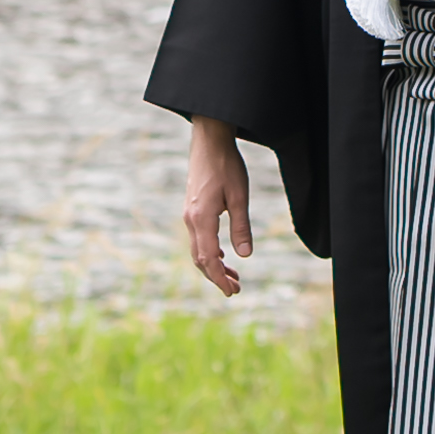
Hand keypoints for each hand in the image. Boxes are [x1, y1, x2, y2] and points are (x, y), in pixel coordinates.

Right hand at [183, 116, 253, 294]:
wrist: (209, 141)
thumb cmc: (227, 166)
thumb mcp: (240, 196)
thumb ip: (241, 226)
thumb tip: (245, 256)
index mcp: (201, 219)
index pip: (208, 259)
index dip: (219, 278)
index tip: (232, 292)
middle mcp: (191, 220)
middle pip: (200, 259)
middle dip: (217, 277)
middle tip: (235, 290)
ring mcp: (189, 215)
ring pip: (198, 250)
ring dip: (214, 266)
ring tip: (232, 276)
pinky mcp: (192, 209)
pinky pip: (198, 239)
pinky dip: (209, 252)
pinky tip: (223, 255)